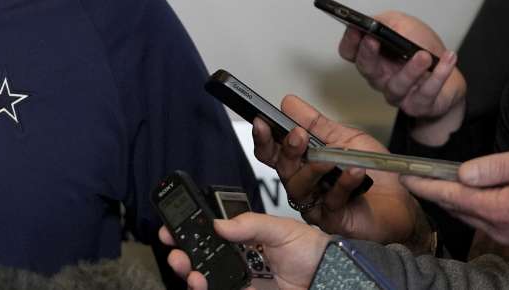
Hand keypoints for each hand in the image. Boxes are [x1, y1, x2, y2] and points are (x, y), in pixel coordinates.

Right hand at [160, 213, 327, 289]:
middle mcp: (241, 261)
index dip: (189, 231)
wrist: (335, 279)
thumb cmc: (315, 252)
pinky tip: (202, 284)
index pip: (210, 235)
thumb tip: (219, 225)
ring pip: (207, 279)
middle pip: (202, 258)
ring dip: (191, 275)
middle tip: (176, 251)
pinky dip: (207, 289)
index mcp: (246, 239)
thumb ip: (250, 224)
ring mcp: (243, 282)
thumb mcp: (282, 229)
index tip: (172, 228)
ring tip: (191, 272)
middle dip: (183, 254)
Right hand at [251, 95, 430, 248]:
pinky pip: (330, 200)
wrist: (404, 202)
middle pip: (281, 168)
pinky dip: (343, 184)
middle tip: (298, 136)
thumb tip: (289, 103)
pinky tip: (355, 171)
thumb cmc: (377, 174)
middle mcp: (305, 183)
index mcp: (304, 163)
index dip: (264, 138)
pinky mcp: (332, 220)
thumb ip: (317, 124)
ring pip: (299, 186)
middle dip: (287, 150)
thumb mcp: (347, 139)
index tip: (261, 122)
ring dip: (313, 168)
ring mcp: (316, 203)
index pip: (273, 152)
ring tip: (330, 157)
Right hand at [338, 11, 465, 145]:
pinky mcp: (417, 105)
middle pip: (366, 69)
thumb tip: (374, 22)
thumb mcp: (404, 25)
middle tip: (374, 39)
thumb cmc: (422, 48)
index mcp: (373, 57)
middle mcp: (380, 77)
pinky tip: (448, 58)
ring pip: (397, 86)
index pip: (349, 52)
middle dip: (368, 54)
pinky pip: (426, 93)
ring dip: (410, 70)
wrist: (449, 77)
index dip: (350, 41)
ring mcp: (397, 93)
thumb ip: (387, 22)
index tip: (356, 29)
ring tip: (423, 55)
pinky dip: (439, 74)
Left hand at [403, 146, 508, 246]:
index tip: (404, 175)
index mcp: (501, 207)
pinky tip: (467, 194)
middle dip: (432, 192)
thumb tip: (462, 173)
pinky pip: (484, 221)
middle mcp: (502, 226)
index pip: (451, 195)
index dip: (425, 185)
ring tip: (433, 182)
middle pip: (456, 208)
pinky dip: (470, 207)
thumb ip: (495, 167)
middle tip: (413, 176)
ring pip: (469, 216)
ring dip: (451, 200)